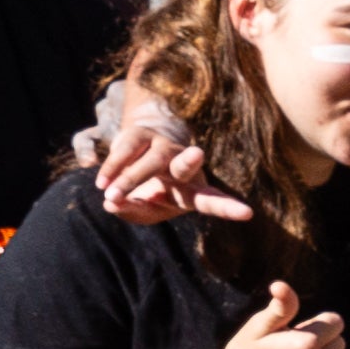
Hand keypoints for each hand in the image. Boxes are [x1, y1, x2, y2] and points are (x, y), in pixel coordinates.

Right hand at [85, 86, 251, 226]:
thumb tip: (111, 202)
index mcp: (192, 190)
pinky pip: (125, 151)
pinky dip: (112, 169)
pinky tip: (102, 182)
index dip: (227, 207)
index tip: (247, 213)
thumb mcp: (145, 210)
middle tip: (196, 154)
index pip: (212, 200)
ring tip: (111, 196)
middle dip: (189, 162)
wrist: (139, 155)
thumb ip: (132, 211)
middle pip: (186, 165)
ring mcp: (162, 147)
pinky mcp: (140, 135)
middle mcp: (182, 166)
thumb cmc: (149, 193)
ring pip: (150, 160)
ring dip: (130, 179)